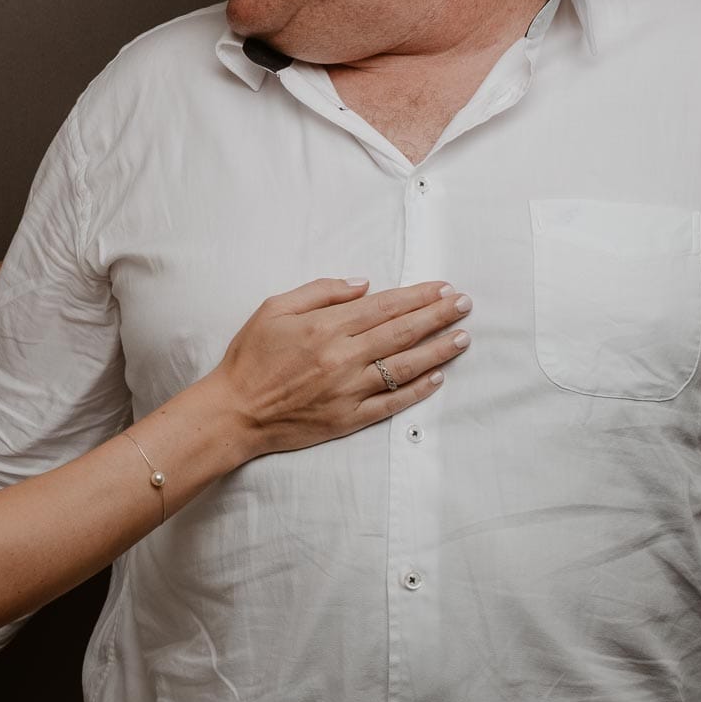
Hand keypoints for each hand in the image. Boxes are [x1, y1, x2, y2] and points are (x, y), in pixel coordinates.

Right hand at [209, 278, 470, 456]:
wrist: (235, 411)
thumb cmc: (250, 356)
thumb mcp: (274, 308)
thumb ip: (320, 291)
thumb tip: (363, 284)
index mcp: (325, 328)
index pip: (384, 307)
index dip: (417, 296)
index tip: (443, 288)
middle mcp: (343, 357)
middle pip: (402, 332)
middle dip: (437, 316)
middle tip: (465, 304)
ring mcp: (349, 390)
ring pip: (404, 366)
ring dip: (438, 351)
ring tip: (463, 337)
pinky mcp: (349, 418)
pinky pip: (392, 403)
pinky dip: (418, 390)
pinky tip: (438, 377)